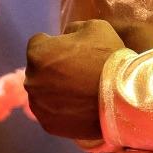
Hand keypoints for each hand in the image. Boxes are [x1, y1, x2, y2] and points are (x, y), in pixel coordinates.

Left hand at [25, 19, 124, 140]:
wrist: (122, 97)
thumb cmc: (108, 58)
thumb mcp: (96, 27)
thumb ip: (73, 28)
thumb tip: (66, 36)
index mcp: (38, 53)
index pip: (38, 43)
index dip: (55, 44)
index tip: (72, 50)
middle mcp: (31, 80)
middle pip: (38, 69)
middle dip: (53, 68)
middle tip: (78, 71)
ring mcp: (38, 105)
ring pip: (42, 92)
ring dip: (55, 89)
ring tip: (80, 91)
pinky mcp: (47, 124)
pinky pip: (50, 112)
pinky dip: (61, 108)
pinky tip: (80, 106)